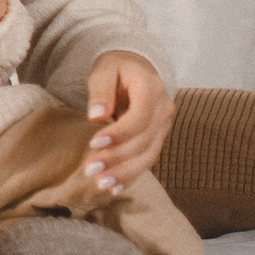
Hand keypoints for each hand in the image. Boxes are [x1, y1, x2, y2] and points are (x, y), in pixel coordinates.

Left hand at [82, 49, 173, 191]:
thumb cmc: (117, 67)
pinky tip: (114, 187)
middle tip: (90, 169)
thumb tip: (96, 116)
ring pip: (148, 155)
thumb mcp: (104, 70)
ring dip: (125, 173)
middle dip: (117, 158)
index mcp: (152, 88)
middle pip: (144, 141)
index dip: (119, 134)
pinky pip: (147, 160)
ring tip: (101, 183)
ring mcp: (164, 126)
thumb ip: (100, 91)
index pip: (140, 117)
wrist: (136, 67)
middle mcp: (164, 109)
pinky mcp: (157, 138)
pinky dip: (131, 175)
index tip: (93, 143)